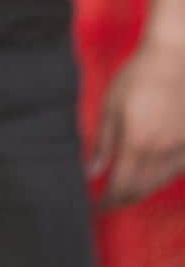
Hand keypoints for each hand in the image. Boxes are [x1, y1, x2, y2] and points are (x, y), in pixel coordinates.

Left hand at [90, 38, 184, 206]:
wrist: (174, 61)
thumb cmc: (137, 79)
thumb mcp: (111, 106)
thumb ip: (104, 143)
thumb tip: (92, 173)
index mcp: (138, 143)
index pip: (123, 185)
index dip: (109, 200)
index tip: (97, 206)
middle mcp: (162, 153)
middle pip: (143, 190)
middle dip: (123, 198)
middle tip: (108, 199)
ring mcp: (181, 151)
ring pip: (160, 184)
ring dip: (141, 190)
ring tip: (124, 187)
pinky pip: (175, 173)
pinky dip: (158, 179)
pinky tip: (147, 172)